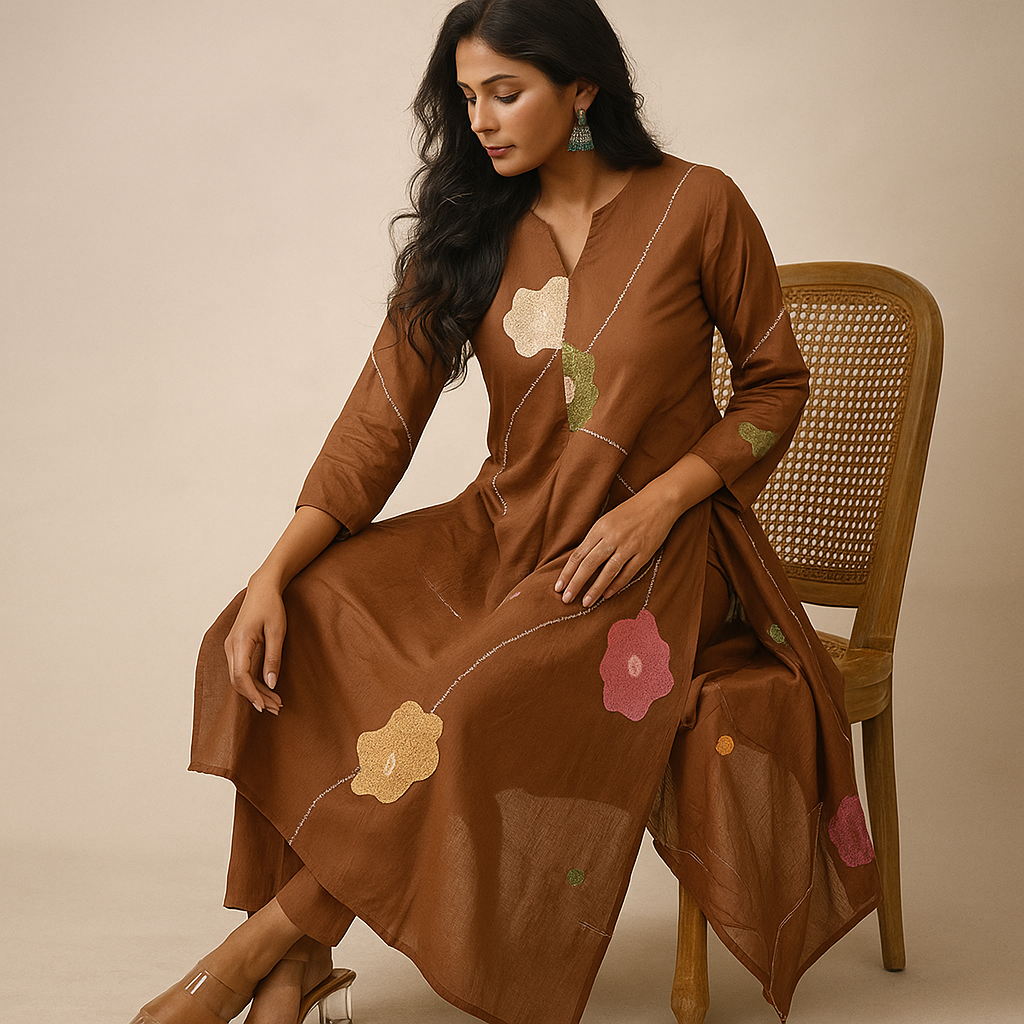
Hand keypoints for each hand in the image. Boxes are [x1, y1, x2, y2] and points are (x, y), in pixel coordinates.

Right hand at [223, 576, 286, 713]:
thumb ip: (273, 658)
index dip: (252, 693)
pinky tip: (266, 689)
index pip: (240, 676)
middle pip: (238, 681)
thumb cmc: (271, 607)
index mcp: (240, 641)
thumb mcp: (277, 632)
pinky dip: (252, 682)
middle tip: (276, 708)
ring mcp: (230, 647)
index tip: (266, 705)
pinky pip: (240, 670)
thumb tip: (272, 684)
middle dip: (256, 697)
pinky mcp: (235, 648)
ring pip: (238, 678)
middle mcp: (230, 646)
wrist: (262, 589)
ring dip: (255, 692)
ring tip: (274, 703)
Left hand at [555, 487, 680, 606]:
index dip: (567, 573)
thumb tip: (579, 562)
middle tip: (566, 599)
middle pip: (589, 564)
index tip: (558, 587)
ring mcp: (629, 546)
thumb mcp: (607, 521)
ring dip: (595, 589)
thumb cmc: (630, 512)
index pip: (578, 555)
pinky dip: (616, 585)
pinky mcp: (644, 553)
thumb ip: (594, 540)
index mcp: (599, 528)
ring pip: (608, 571)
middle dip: (576, 584)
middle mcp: (612, 537)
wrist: (659, 502)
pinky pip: (628, 572)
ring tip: (585, 603)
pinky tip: (607, 594)